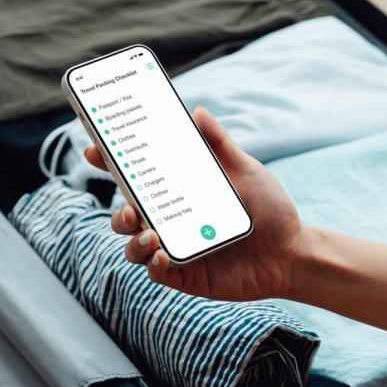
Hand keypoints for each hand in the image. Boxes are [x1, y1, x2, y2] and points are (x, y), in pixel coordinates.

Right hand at [84, 106, 301, 300]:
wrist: (292, 253)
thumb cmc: (269, 210)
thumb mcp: (245, 171)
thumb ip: (219, 145)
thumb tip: (198, 111)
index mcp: (178, 193)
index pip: (135, 178)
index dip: (109, 164)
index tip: (94, 149)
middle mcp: (170, 221)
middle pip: (125, 215)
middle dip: (118, 211)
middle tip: (130, 206)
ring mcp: (174, 248)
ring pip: (133, 245)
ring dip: (132, 239)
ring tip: (148, 233)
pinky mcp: (184, 274)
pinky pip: (155, 270)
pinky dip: (152, 261)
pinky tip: (162, 252)